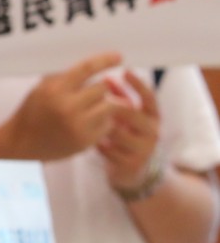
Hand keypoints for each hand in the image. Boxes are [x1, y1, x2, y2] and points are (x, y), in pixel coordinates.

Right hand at [0, 52, 122, 160]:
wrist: (21, 143)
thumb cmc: (32, 112)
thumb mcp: (41, 88)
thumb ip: (63, 78)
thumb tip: (91, 65)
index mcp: (55, 90)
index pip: (86, 68)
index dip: (105, 61)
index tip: (118, 57)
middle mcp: (67, 107)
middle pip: (102, 87)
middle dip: (100, 87)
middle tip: (94, 90)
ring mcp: (78, 125)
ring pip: (109, 106)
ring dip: (104, 103)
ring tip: (94, 105)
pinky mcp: (85, 141)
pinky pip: (108, 124)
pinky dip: (103, 120)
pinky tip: (91, 120)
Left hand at [97, 70, 160, 191]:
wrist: (130, 171)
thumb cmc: (125, 135)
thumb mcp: (126, 115)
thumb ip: (119, 98)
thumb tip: (106, 77)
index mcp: (153, 117)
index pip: (149, 98)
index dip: (138, 84)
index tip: (125, 71)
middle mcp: (153, 132)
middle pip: (132, 113)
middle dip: (112, 106)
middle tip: (96, 101)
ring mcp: (143, 149)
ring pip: (117, 132)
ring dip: (101, 126)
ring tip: (90, 123)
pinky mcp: (130, 164)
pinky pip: (108, 149)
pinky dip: (98, 143)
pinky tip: (91, 141)